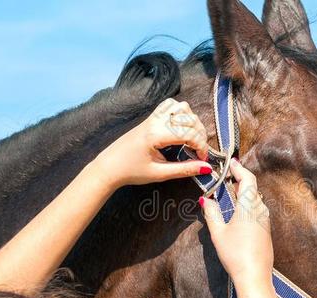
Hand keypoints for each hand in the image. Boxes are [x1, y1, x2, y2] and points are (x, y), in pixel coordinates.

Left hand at [91, 98, 211, 188]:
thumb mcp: (160, 173)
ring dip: (193, 122)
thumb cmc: (132, 172)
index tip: (202, 159)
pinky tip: (181, 126)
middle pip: (190, 119)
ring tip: (191, 139)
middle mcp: (156, 121)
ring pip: (182, 108)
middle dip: (200, 135)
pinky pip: (171, 105)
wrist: (109, 167)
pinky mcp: (151, 117)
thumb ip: (184, 169)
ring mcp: (153, 117)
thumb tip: (206, 167)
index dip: (201, 146)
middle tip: (198, 152)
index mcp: (156, 135)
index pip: (189, 133)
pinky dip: (182, 112)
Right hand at [201, 159, 273, 286]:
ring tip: (228, 193)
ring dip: (242, 194)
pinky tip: (236, 212)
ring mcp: (265, 221)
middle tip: (226, 177)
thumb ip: (211, 213)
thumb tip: (206, 200)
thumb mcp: (218, 233)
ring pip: (254, 200)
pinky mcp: (266, 230)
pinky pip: (257, 211)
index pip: (247, 179)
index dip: (239, 169)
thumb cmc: (236, 254)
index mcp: (249, 207)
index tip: (231, 162)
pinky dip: (246, 205)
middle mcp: (260, 211)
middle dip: (239, 180)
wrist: (254, 277)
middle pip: (252, 188)